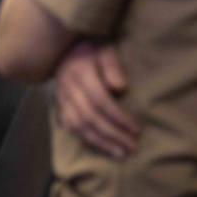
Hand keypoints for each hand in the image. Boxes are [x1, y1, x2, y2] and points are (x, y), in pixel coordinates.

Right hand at [55, 39, 138, 157]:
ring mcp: (61, 97)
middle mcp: (68, 87)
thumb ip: (112, 66)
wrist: (61, 42)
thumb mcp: (104, 48)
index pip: (100, 100)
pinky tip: (101, 146)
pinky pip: (69, 125)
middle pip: (89, 117)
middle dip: (113, 134)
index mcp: (80, 72)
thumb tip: (120, 88)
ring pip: (77, 125)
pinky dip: (85, 138)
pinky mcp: (59, 103)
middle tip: (133, 147)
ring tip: (120, 153)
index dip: (119, 117)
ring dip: (99, 142)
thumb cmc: (89, 45)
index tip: (137, 129)